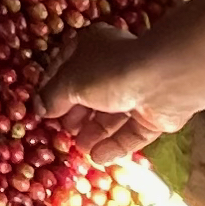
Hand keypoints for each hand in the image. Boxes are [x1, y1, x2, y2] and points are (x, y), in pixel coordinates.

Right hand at [39, 10, 204, 162]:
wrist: (165, 80)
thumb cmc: (109, 72)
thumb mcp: (70, 82)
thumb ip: (52, 97)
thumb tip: (40, 108)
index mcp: (92, 47)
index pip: (66, 68)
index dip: (52, 89)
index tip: (42, 110)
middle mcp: (114, 66)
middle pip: (88, 95)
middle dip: (75, 116)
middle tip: (63, 134)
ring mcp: (136, 90)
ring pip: (110, 116)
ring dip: (94, 134)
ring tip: (81, 149)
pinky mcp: (153, 115)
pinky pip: (130, 131)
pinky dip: (114, 145)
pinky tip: (98, 158)